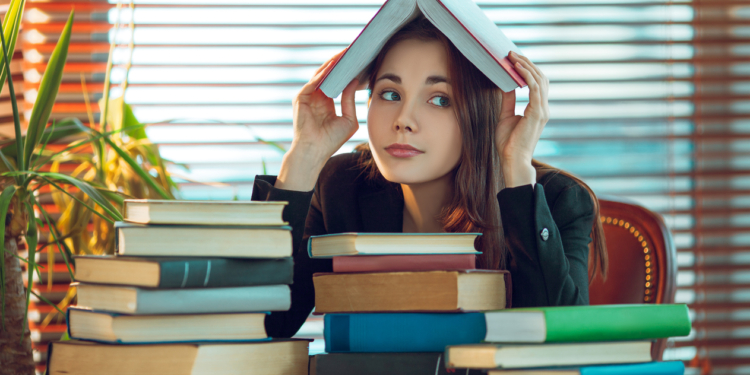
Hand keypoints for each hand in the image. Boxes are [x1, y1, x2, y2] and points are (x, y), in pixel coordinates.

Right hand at [291, 49, 359, 161]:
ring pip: (320, 75)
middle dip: (339, 64)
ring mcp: (307, 97)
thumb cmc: (331, 140)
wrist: (315, 151)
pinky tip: (333, 66)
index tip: (357, 61)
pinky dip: (322, 74)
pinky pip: (313, 82)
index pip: (336, 82)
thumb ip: (350, 100)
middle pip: (328, 75)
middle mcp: (316, 98)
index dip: (346, 72)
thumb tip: (354, 81)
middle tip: (351, 52)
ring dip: (332, 64)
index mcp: (326, 103)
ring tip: (344, 54)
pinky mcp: (301, 98)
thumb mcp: (348, 119)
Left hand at [495, 51, 549, 187]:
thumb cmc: (508, 143)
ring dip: (526, 66)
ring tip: (513, 57)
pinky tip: (517, 68)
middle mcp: (543, 109)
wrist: (512, 160)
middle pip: (541, 78)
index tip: (514, 60)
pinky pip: (535, 88)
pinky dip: (527, 76)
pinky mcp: (538, 113)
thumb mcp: (505, 116)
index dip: (528, 70)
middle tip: (512, 53)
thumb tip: (506, 85)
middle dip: (527, 64)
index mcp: (538, 110)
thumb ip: (508, 101)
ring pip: (539, 80)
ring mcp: (542, 111)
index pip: (537, 84)